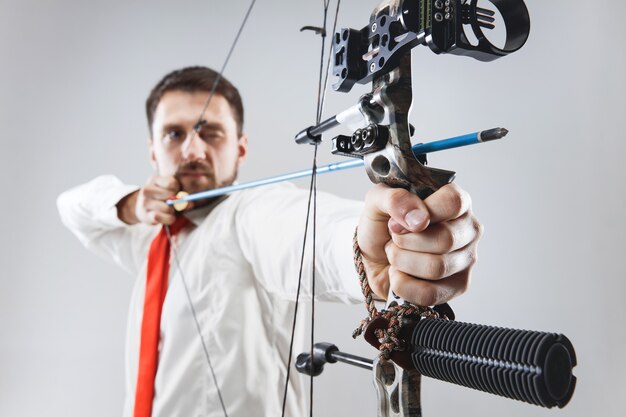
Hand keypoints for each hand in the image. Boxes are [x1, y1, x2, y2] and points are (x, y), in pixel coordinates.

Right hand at [117, 176, 180, 224]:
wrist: (143, 209)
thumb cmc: (161, 200)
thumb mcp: (170, 194)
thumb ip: (182, 198)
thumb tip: (190, 203)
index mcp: (154, 180)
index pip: (171, 183)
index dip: (177, 189)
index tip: (175, 192)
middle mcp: (147, 189)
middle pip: (171, 194)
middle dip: (176, 201)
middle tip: (172, 204)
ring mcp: (144, 202)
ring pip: (167, 208)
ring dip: (172, 212)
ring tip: (169, 211)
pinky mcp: (145, 215)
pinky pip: (161, 218)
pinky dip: (167, 219)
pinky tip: (165, 217)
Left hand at [357, 183, 482, 305]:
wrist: (372, 257)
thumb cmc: (381, 225)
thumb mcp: (377, 202)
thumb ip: (395, 199)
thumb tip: (420, 219)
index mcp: (455, 202)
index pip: (453, 202)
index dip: (423, 213)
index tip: (397, 222)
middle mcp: (467, 229)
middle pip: (445, 239)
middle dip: (406, 242)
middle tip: (393, 239)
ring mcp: (466, 260)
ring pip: (437, 267)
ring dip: (402, 262)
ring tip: (395, 255)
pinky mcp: (458, 286)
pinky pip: (430, 294)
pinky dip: (403, 285)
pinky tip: (399, 275)